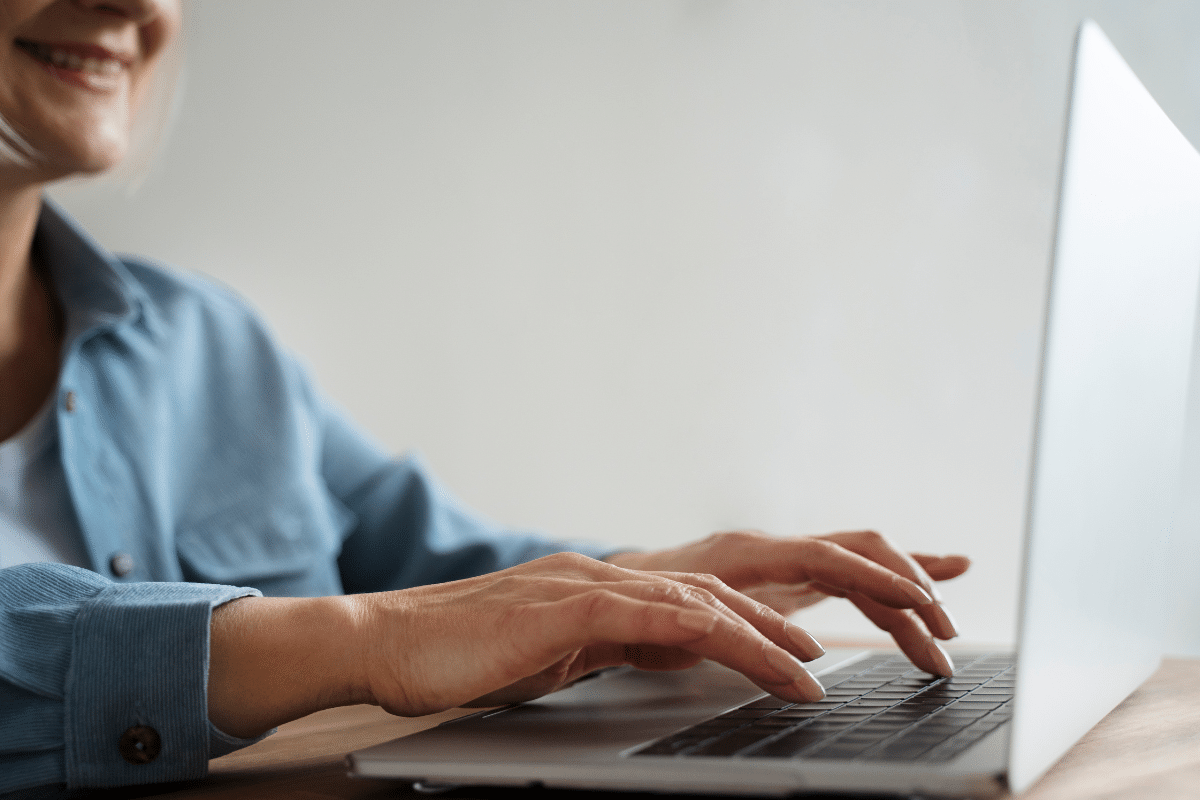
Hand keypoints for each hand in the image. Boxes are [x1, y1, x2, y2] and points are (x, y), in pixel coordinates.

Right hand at [208, 552, 828, 738]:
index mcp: (617, 586)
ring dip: (784, 632)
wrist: (384, 641)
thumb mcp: (560, 652)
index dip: (791, 597)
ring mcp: (595, 585)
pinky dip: (731, 643)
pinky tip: (777, 667)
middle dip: (825, 590)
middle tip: (903, 609)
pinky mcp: (572, 609)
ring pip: (714, 600)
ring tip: (843, 662)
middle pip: (740, 578)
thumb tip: (675, 650)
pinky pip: (667, 621)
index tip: (846, 622)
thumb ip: (617, 642)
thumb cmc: (464, 656)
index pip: (722, 588)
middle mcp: (617, 573)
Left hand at [605, 530, 969, 676]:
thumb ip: (715, 629)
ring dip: (906, 600)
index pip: (826, 556)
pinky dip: (891, 583)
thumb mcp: (673, 620)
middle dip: (907, 590)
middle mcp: (776, 548)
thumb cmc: (645, 605)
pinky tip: (935, 580)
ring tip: (943, 641)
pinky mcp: (793, 576)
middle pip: (859, 554)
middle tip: (944, 635)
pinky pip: (851, 576)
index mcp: (748, 553)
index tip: (918, 602)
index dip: (874, 578)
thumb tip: (759, 654)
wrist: (625, 585)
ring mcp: (788, 559)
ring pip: (862, 567)